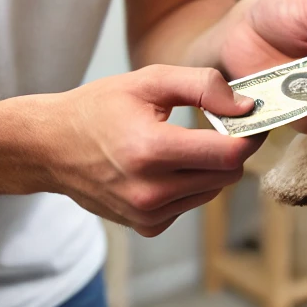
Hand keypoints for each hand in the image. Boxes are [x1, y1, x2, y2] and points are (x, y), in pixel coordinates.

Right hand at [32, 65, 264, 236]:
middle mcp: (150, 191)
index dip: (250, 135)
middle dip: (232, 148)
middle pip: (227, 174)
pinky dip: (192, 183)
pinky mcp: (146, 226)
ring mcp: (147, 214)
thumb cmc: (101, 107)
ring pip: (214, 191)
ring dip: (212, 166)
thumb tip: (244, 105)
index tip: (255, 119)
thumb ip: (203, 86)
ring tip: (187, 142)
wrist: (51, 146)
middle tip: (223, 124)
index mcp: (152, 151)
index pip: (227, 155)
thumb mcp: (151, 80)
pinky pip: (192, 204)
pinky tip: (169, 164)